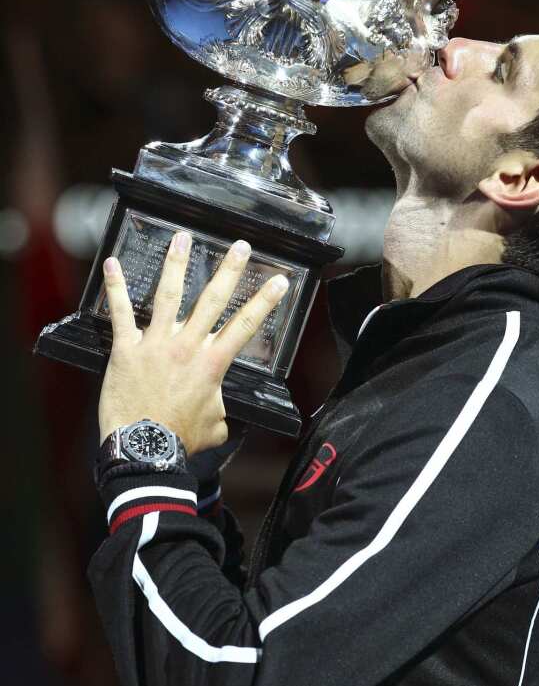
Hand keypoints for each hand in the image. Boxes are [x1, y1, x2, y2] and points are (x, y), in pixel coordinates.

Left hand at [98, 232, 288, 454]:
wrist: (145, 448)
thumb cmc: (180, 439)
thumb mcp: (215, 425)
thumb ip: (220, 408)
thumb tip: (220, 409)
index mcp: (212, 363)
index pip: (245, 325)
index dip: (265, 302)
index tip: (279, 281)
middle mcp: (187, 346)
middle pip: (213, 300)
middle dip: (229, 270)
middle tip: (240, 247)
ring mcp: (155, 343)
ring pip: (169, 295)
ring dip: (176, 264)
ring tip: (182, 237)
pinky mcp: (126, 349)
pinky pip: (120, 313)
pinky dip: (116, 287)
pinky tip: (112, 264)